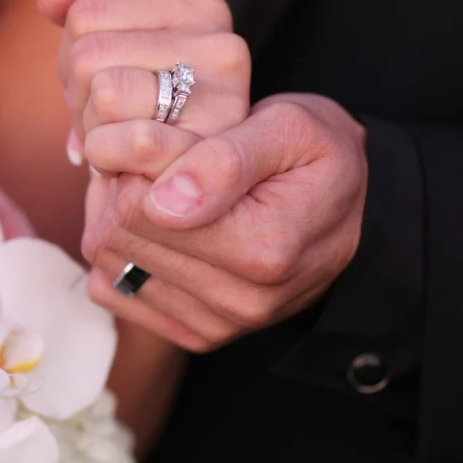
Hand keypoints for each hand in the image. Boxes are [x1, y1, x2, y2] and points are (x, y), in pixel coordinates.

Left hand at [31, 0, 252, 160]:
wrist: (179, 188)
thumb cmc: (141, 108)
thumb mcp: (115, 47)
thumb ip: (83, 6)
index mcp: (201, 7)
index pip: (84, 14)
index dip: (72, 55)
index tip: (102, 80)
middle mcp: (223, 46)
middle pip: (88, 55)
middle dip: (79, 97)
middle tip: (105, 120)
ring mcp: (224, 100)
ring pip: (104, 94)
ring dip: (91, 130)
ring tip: (115, 138)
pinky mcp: (211, 150)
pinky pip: (131, 141)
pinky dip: (105, 156)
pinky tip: (119, 163)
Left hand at [82, 93, 369, 352]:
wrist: (354, 212)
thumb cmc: (318, 157)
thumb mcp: (290, 128)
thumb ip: (226, 159)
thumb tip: (164, 201)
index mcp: (261, 250)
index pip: (139, 205)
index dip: (136, 159)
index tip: (167, 139)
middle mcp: (238, 301)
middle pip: (117, 234)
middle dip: (121, 185)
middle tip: (159, 158)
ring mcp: (215, 325)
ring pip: (108, 260)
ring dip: (116, 215)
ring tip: (157, 186)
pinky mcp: (195, 334)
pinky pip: (112, 290)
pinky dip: (119, 252)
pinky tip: (153, 224)